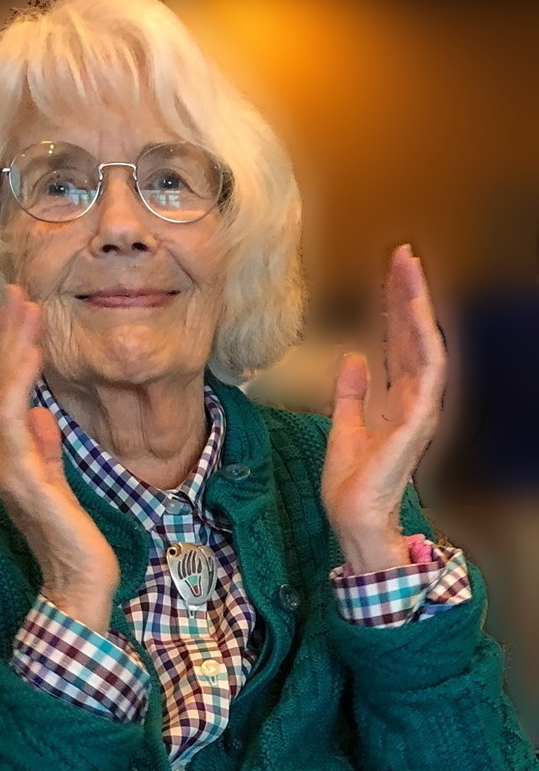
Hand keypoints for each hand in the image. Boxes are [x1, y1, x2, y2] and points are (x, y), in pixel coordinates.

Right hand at [0, 284, 119, 631]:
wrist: (79, 584)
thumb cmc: (70, 536)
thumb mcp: (58, 482)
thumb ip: (46, 450)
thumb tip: (42, 416)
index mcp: (14, 457)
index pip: (9, 395)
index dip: (13, 351)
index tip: (24, 311)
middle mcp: (4, 459)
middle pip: (0, 387)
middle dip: (8, 337)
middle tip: (16, 292)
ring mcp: (10, 469)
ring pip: (3, 397)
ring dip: (13, 351)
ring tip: (23, 310)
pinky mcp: (25, 481)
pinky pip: (15, 425)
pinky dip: (21, 387)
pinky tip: (30, 359)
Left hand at [321, 245, 446, 572]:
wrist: (351, 515)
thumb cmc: (351, 479)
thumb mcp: (344, 424)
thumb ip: (351, 391)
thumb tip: (353, 356)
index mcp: (395, 398)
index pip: (397, 342)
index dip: (394, 307)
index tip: (389, 271)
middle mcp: (412, 398)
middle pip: (411, 336)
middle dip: (407, 294)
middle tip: (402, 254)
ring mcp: (419, 410)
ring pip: (424, 346)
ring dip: (417, 307)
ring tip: (410, 270)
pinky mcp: (417, 423)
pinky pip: (426, 376)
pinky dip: (423, 344)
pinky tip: (417, 317)